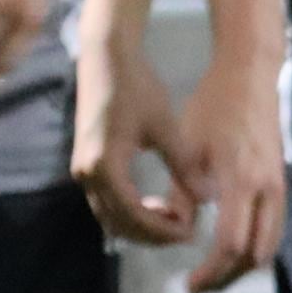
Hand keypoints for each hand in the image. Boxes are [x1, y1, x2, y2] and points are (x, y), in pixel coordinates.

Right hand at [72, 34, 193, 248]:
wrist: (106, 58)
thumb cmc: (136, 87)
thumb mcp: (164, 126)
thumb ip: (184, 164)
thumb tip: (209, 196)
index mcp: (106, 167)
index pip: (134, 216)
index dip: (163, 230)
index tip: (190, 232)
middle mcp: (87, 175)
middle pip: (117, 224)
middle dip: (151, 234)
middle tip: (185, 230)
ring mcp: (83, 171)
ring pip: (109, 217)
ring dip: (139, 225)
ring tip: (173, 219)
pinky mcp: (85, 164)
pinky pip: (105, 203)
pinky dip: (129, 212)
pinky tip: (154, 204)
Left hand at [174, 51, 286, 292]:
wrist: (251, 75)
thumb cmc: (213, 105)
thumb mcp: (187, 145)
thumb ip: (183, 192)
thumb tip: (178, 231)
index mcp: (240, 179)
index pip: (231, 245)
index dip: (210, 273)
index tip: (188, 286)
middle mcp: (267, 189)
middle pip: (254, 256)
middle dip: (226, 279)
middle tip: (197, 287)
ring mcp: (279, 187)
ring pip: (268, 248)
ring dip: (241, 268)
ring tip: (211, 274)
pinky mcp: (281, 183)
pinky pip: (273, 230)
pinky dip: (253, 248)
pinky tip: (228, 249)